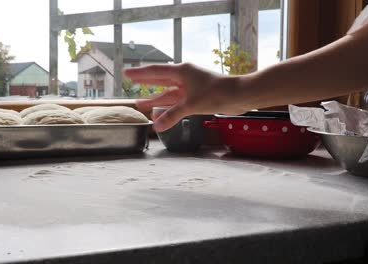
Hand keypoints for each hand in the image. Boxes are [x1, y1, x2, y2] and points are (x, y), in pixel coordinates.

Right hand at [124, 63, 247, 131]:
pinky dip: (169, 108)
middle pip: (160, 80)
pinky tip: (161, 115)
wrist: (240, 96)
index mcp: (182, 72)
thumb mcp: (191, 105)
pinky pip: (177, 102)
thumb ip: (172, 115)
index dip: (139, 74)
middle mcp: (185, 77)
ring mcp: (191, 87)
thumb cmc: (217, 94)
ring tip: (141, 105)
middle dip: (145, 83)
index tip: (126, 73)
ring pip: (169, 93)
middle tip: (130, 82)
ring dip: (156, 99)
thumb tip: (156, 126)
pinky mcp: (197, 96)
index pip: (155, 72)